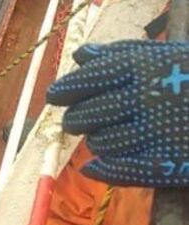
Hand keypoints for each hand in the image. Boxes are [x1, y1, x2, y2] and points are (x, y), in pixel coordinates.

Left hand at [47, 41, 188, 186]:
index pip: (86, 80)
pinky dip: (104, 170)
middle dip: (76, 117)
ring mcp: (157, 132)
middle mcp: (144, 97)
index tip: (56, 96)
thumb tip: (80, 55)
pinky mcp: (169, 163)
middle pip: (86, 114)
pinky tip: (95, 168)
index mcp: (142, 67)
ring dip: (97, 140)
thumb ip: (123, 53)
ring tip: (106, 135)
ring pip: (100, 142)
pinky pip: (121, 171)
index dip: (65, 90)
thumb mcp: (169, 54)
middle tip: (76, 119)